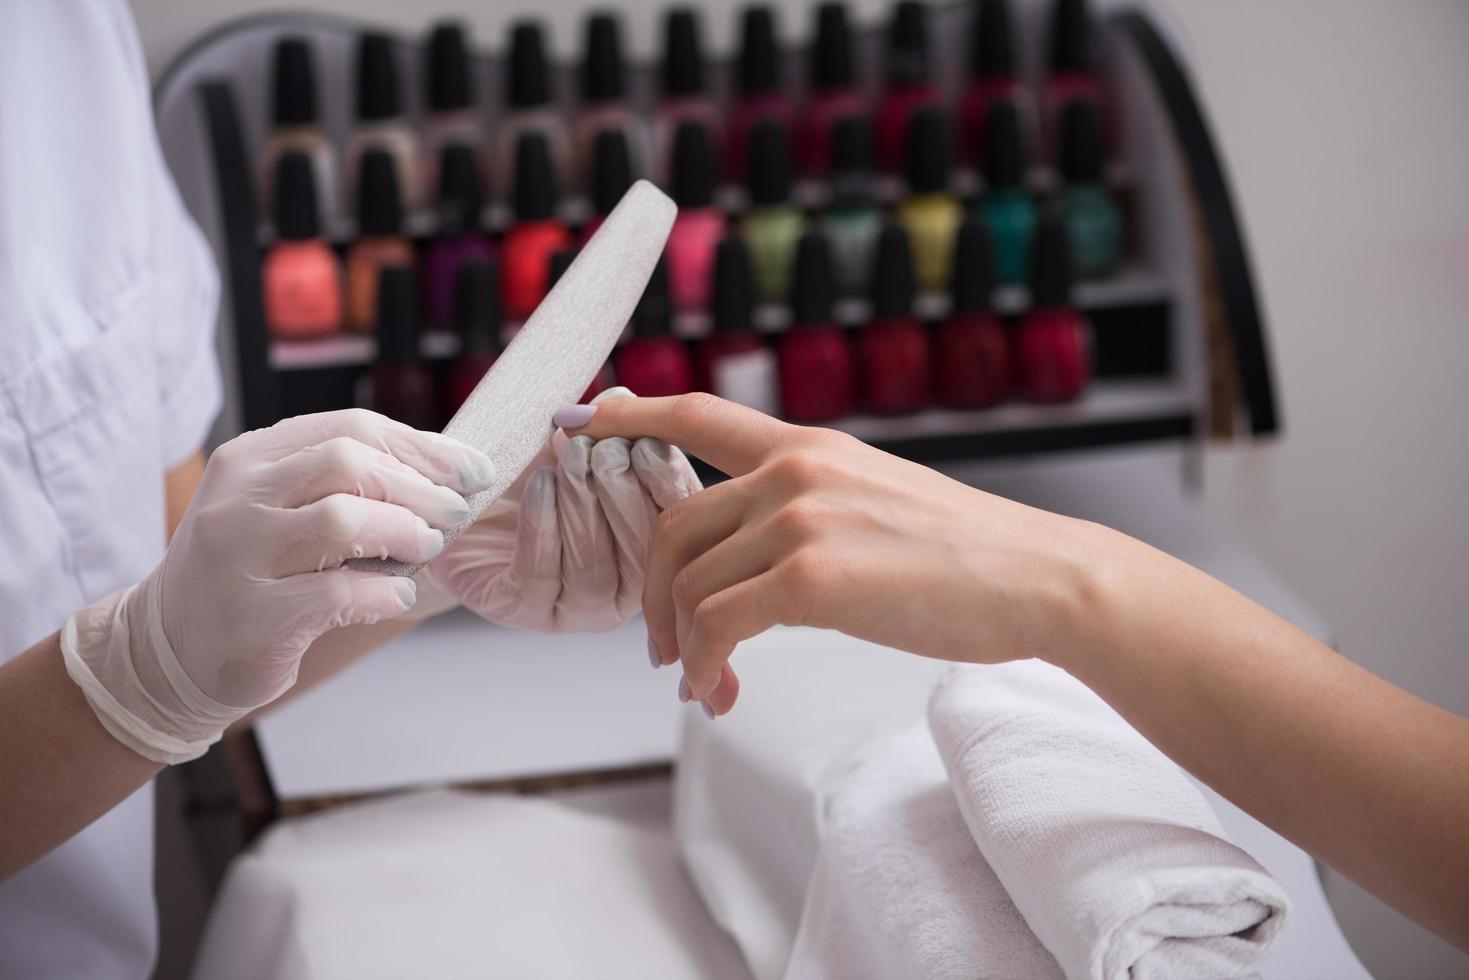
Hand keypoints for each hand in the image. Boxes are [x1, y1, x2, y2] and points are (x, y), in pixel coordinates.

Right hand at [61, 409, 493, 762]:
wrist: (168, 651)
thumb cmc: (250, 572)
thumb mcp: (279, 507)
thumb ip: (342, 482)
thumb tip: (446, 470)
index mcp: (250, 459)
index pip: (350, 428)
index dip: (423, 448)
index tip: (471, 471)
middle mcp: (237, 498)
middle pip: (348, 463)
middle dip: (419, 488)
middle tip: (455, 514)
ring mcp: (238, 556)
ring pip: (341, 520)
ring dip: (403, 533)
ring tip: (425, 549)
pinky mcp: (251, 617)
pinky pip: (335, 593)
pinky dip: (382, 593)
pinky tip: (398, 596)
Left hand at [426, 389, 701, 633]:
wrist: (461, 506)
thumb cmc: (528, 475)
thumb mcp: (570, 442)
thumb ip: (604, 426)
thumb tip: (623, 400)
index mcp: (655, 548)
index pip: (676, 520)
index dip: (665, 480)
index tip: (644, 439)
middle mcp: (624, 589)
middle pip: (642, 549)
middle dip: (624, 490)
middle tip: (604, 447)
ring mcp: (576, 610)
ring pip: (593, 566)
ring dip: (582, 504)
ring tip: (571, 455)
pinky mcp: (523, 612)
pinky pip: (540, 575)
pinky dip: (543, 526)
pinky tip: (539, 484)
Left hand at [560, 393, 1109, 714]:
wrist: (1037, 578)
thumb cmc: (968, 554)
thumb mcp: (877, 500)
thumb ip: (811, 509)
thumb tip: (758, 563)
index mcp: (810, 449)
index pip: (701, 415)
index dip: (634, 414)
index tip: (587, 417)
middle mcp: (795, 472)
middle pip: (674, 526)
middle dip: (655, 595)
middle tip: (662, 648)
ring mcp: (800, 520)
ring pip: (691, 585)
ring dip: (682, 647)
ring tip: (704, 686)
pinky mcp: (812, 578)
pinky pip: (718, 627)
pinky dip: (705, 668)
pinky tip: (721, 692)